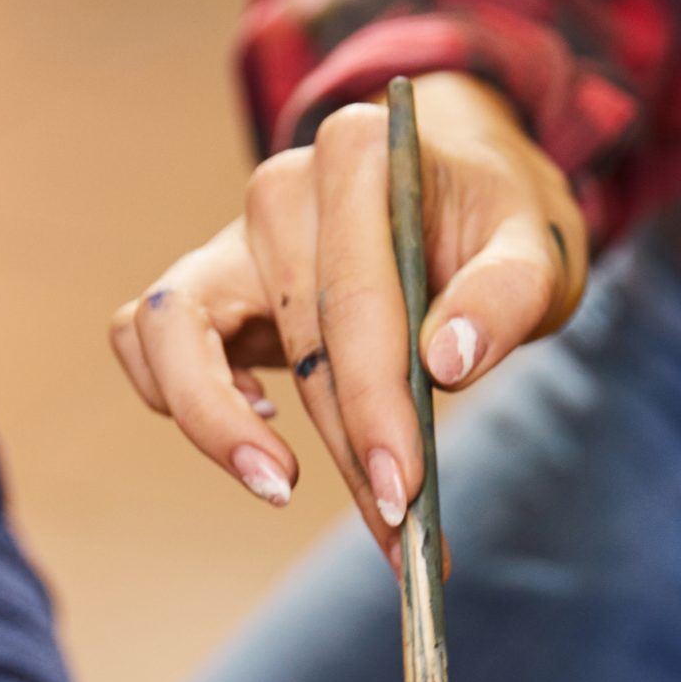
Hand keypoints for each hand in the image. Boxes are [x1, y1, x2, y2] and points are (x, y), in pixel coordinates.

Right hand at [109, 72, 586, 559]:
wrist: (457, 195)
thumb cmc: (494, 227)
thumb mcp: (539, 249)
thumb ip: (507, 295)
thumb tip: (447, 362)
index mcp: (359, 155)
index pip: (354, 298)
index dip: (375, 405)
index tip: (404, 488)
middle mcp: (281, 190)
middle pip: (294, 336)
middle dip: (344, 446)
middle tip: (394, 527)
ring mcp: (230, 238)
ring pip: (172, 332)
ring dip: (214, 423)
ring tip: (278, 484)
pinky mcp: (204, 286)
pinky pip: (141, 338)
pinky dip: (173, 391)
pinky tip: (254, 433)